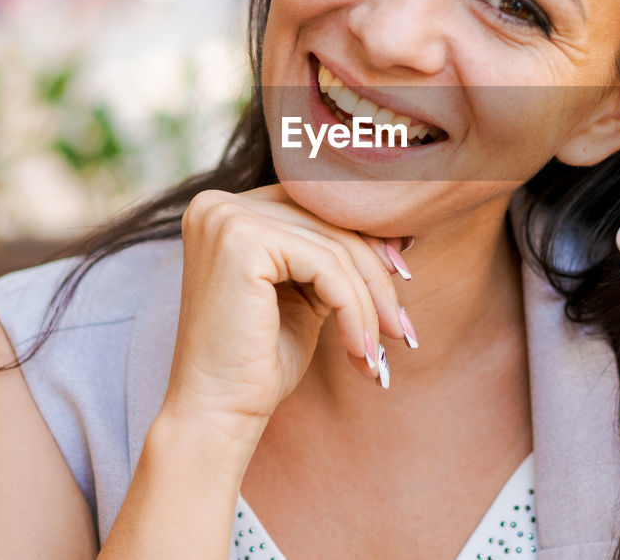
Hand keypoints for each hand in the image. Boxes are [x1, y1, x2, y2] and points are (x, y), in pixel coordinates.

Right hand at [165, 184, 413, 425]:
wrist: (216, 414)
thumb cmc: (258, 363)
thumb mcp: (304, 294)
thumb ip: (333, 258)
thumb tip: (397, 235)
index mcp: (227, 210)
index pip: (315, 208)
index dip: (364, 241)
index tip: (403, 277)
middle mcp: (219, 204)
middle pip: (327, 223)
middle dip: (375, 275)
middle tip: (401, 325)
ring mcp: (227, 218)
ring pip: (334, 247)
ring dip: (370, 301)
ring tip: (381, 347)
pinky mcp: (242, 240)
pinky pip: (327, 267)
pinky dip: (354, 310)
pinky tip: (359, 350)